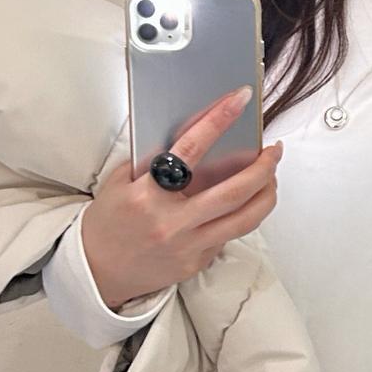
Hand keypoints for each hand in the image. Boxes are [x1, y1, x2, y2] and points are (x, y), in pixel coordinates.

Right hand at [81, 85, 284, 309]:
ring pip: (246, 218)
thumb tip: (196, 131)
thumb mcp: (120, 182)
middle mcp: (172, 222)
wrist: (97, 272)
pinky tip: (244, 203)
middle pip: (235, 191)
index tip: (240, 99)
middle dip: (264, 167)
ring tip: (271, 176)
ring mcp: (188, 246)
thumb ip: (154, 158)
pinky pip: (229, 235)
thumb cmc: (108, 222)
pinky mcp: (197, 262)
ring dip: (267, 193)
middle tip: (274, 150)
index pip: (191, 149)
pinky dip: (241, 215)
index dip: (219, 119)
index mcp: (148, 194)